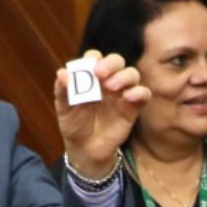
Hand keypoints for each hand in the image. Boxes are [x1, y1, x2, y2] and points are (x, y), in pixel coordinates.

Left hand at [52, 51, 147, 177]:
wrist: (85, 149)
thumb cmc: (74, 124)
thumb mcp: (64, 109)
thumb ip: (63, 91)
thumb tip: (62, 73)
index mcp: (91, 77)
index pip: (95, 58)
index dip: (93, 58)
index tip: (88, 67)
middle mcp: (108, 81)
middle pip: (116, 61)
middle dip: (110, 64)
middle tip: (100, 74)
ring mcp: (122, 93)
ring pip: (132, 74)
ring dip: (124, 76)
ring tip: (111, 87)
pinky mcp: (133, 107)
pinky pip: (143, 94)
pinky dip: (139, 92)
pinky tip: (128, 97)